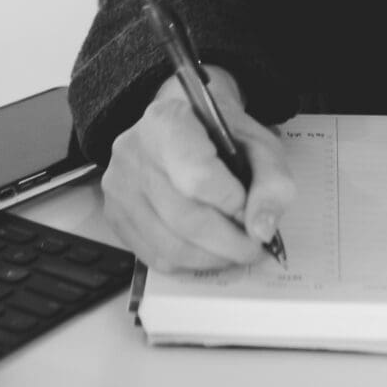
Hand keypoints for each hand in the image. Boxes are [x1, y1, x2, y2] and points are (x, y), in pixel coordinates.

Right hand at [100, 65, 295, 270]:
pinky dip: (190, 264)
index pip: (198, 177)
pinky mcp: (115, 214)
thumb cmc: (221, 134)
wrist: (185, 124)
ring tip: (236, 252)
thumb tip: (261, 230)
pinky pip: (154, 257)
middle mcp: (133, 152)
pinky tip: (209, 252)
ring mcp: (119, 186)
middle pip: (185, 218)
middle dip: (230, 243)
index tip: (251, 209)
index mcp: (167, 122)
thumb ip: (272, 182)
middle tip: (255, 248)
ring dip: (213, 259)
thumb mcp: (259, 144)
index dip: (232, 203)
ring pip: (170, 246)